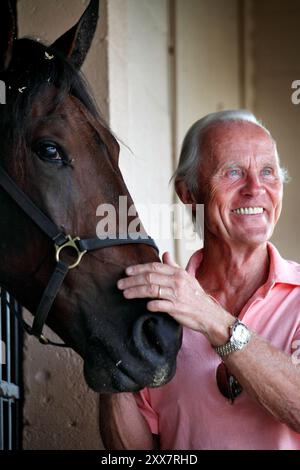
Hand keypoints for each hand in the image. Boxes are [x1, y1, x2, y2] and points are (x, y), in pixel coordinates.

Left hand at [117, 252, 232, 338]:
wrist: (209, 314)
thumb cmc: (195, 296)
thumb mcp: (186, 277)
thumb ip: (173, 266)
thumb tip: (165, 254)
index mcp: (177, 273)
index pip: (154, 267)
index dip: (139, 268)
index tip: (127, 272)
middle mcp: (176, 282)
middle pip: (149, 277)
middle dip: (132, 280)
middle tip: (120, 284)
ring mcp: (177, 295)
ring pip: (151, 290)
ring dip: (135, 291)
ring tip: (125, 294)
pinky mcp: (177, 308)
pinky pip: (160, 305)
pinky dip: (151, 304)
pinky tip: (144, 305)